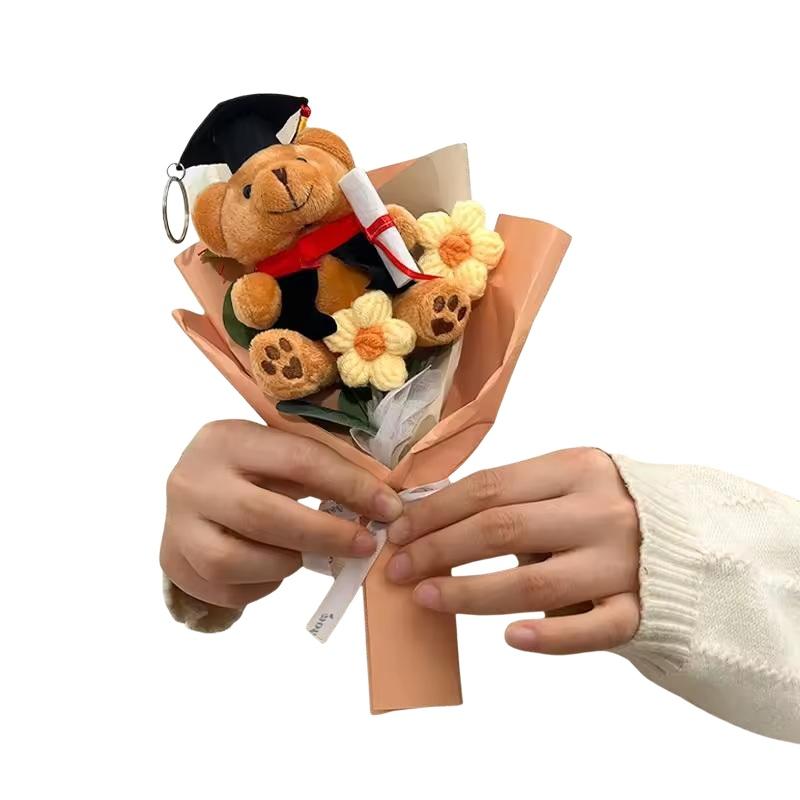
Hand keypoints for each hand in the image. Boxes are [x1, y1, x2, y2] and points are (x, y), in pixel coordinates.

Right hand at [161, 420, 402, 608]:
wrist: (191, 492)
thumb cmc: (251, 469)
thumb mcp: (279, 453)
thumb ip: (322, 471)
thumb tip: (383, 505)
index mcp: (227, 438)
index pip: (298, 461)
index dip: (351, 486)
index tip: (388, 508)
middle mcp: (194, 480)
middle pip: (266, 516)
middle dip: (325, 535)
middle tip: (364, 546)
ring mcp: (178, 525)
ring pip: (238, 561)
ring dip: (287, 563)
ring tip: (306, 555)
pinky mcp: (175, 563)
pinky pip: (229, 590)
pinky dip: (264, 584)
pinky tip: (275, 566)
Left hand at [384, 448, 640, 653]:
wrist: (694, 540)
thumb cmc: (608, 510)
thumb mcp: (568, 484)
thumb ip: (516, 498)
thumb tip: (432, 520)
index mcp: (577, 469)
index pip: (489, 486)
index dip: (435, 510)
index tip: (398, 530)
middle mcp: (600, 511)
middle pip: (501, 529)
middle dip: (438, 549)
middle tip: (398, 568)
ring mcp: (622, 563)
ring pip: (532, 583)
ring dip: (469, 593)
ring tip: (427, 598)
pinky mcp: (639, 610)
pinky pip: (589, 630)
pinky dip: (547, 636)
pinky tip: (509, 637)